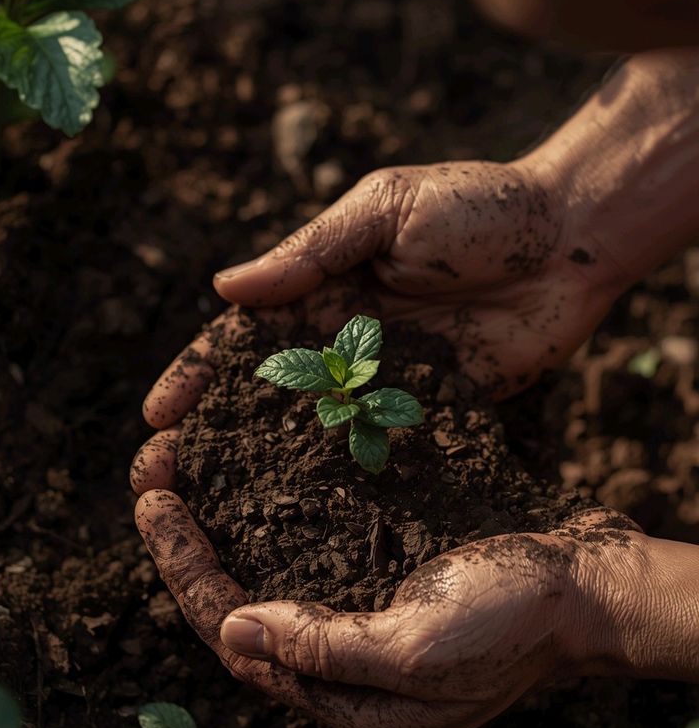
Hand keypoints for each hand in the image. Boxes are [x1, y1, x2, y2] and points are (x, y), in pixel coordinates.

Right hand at [131, 156, 622, 491]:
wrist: (571, 239)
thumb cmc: (477, 206)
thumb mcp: (384, 211)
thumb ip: (311, 252)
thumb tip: (225, 288)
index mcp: (323, 289)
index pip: (243, 339)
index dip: (197, 375)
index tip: (157, 416)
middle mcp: (346, 343)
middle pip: (264, 398)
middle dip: (212, 436)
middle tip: (162, 481)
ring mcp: (388, 383)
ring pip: (313, 435)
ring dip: (264, 472)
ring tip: (215, 514)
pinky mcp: (434, 413)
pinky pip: (382, 451)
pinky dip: (343, 483)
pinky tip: (308, 521)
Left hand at [134, 494, 648, 727]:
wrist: (590, 589)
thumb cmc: (514, 620)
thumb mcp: (415, 645)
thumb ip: (323, 646)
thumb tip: (230, 627)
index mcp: (351, 704)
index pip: (239, 642)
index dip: (188, 573)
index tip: (154, 501)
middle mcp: (350, 679)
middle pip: (243, 617)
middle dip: (190, 551)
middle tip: (151, 477)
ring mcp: (370, 637)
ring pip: (271, 589)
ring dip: (223, 537)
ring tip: (183, 478)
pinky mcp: (390, 598)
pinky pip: (310, 566)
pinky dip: (272, 528)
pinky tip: (253, 491)